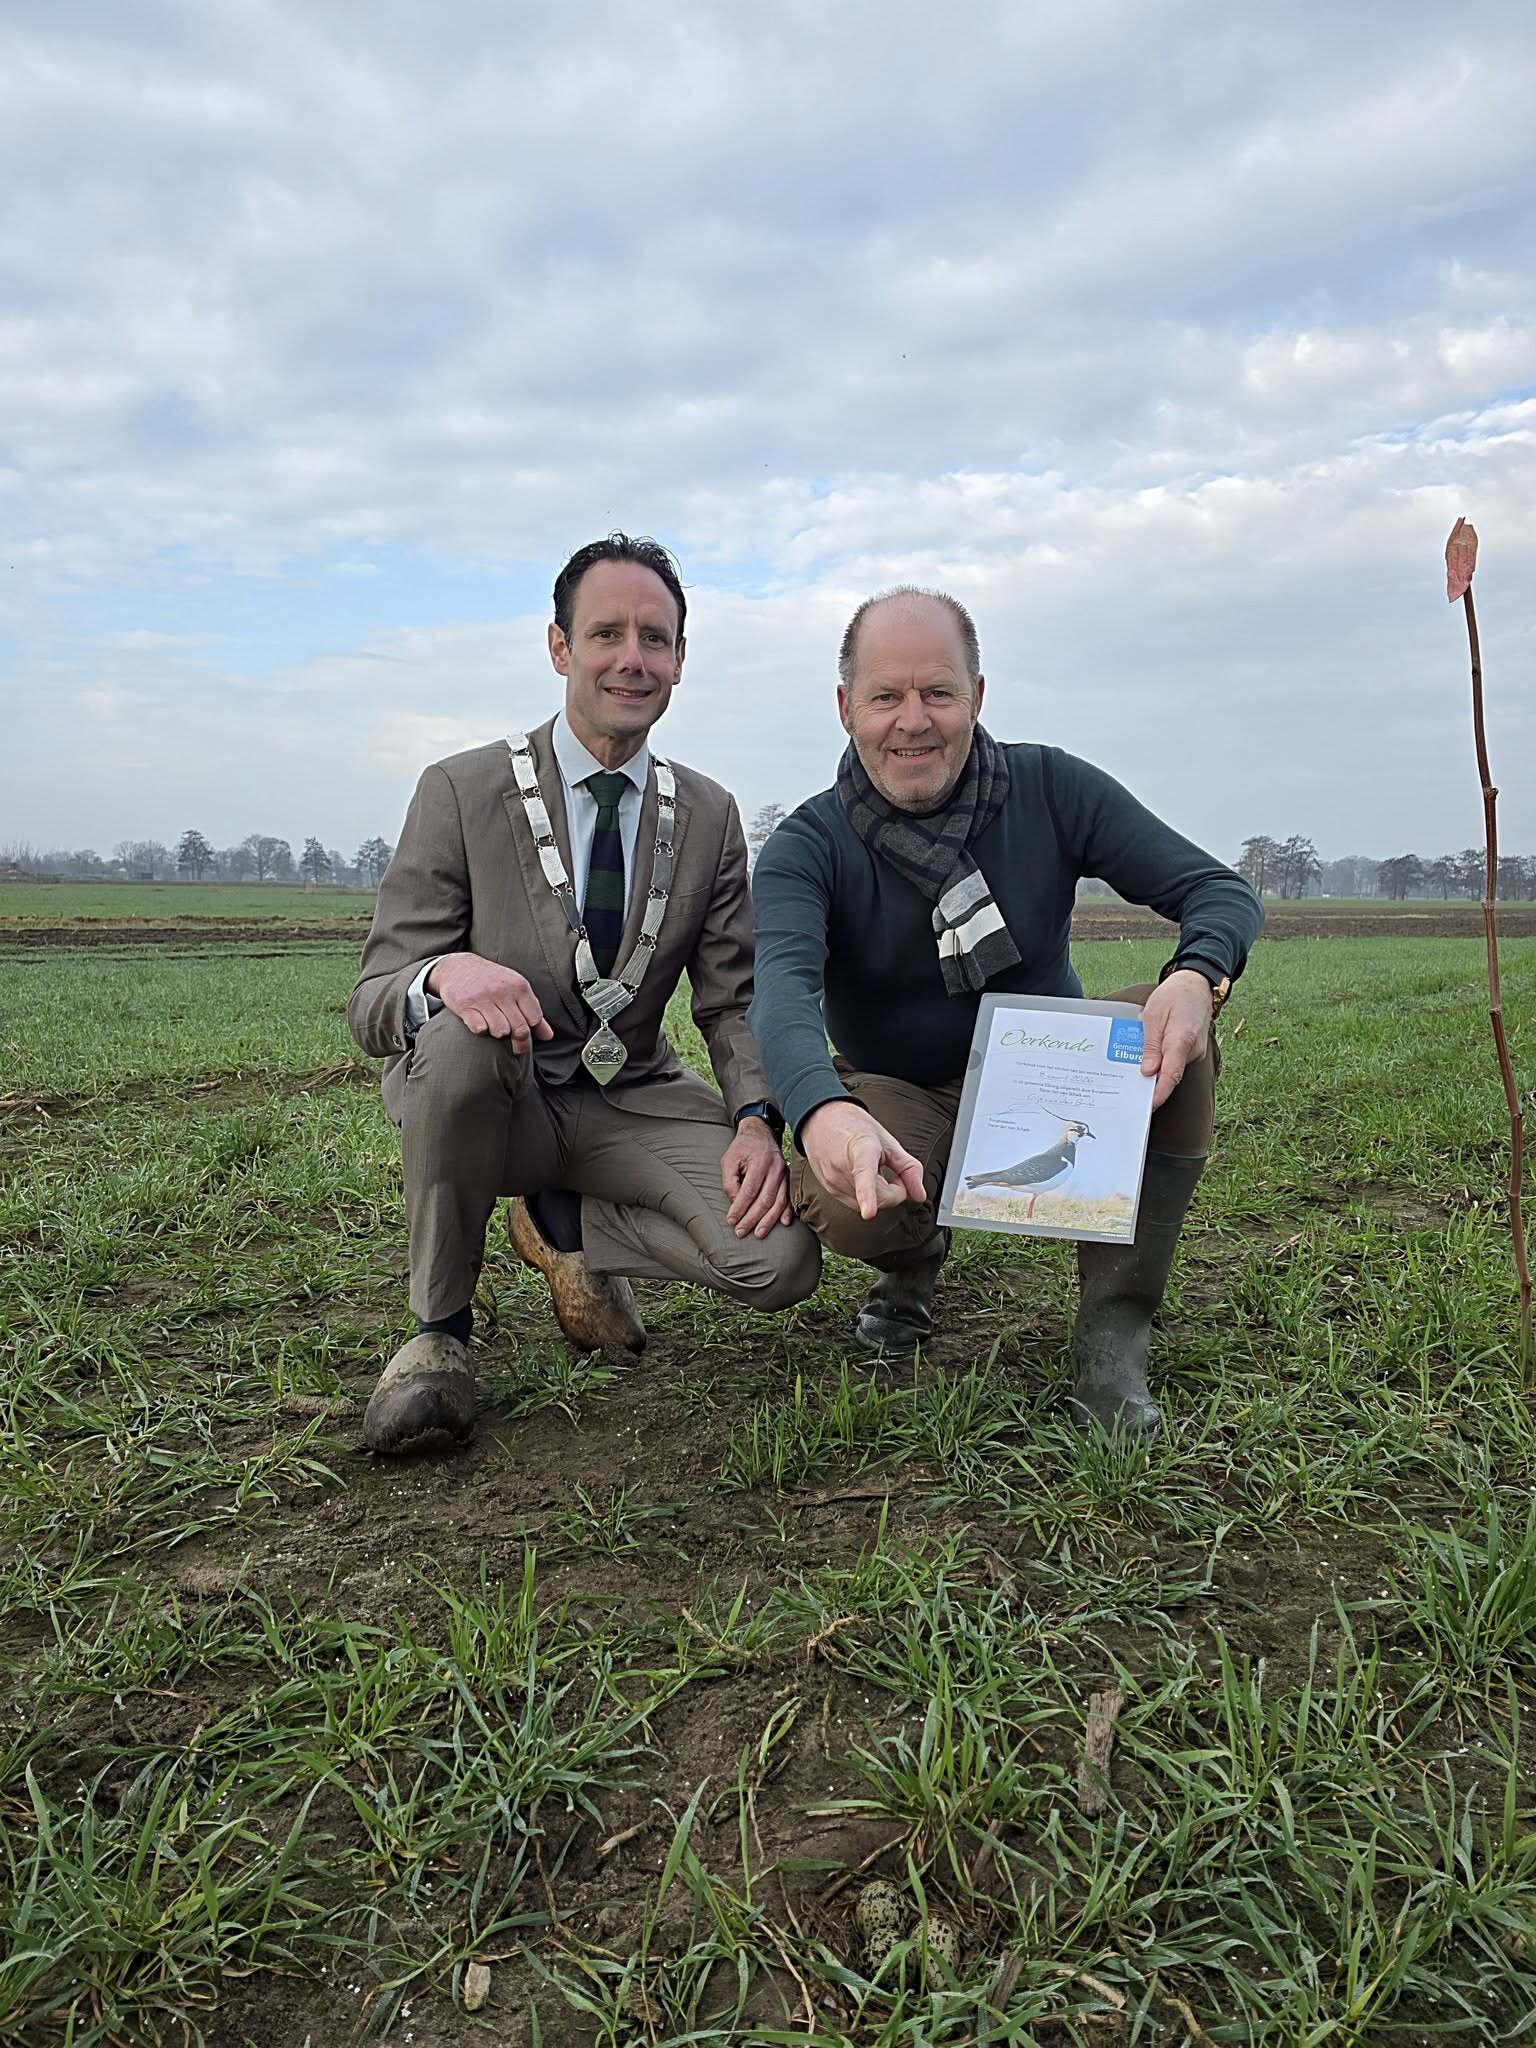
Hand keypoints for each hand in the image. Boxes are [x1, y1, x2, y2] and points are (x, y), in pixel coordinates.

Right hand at [426, 953, 555, 1052]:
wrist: (457, 967)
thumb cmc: (491, 981)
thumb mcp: (515, 989)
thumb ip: (532, 1012)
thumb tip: (548, 1036)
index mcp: (519, 985)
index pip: (534, 1019)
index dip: (530, 1029)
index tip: (522, 1030)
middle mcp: (502, 991)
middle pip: (519, 1029)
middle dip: (517, 1039)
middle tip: (510, 1038)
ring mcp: (483, 998)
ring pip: (500, 1031)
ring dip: (497, 1033)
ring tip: (493, 1024)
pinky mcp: (465, 1006)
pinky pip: (480, 1029)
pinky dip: (480, 1030)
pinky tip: (478, 1021)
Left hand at [721, 1116, 792, 1237]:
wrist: (760, 1133)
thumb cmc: (742, 1147)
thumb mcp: (729, 1160)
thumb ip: (729, 1182)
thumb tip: (735, 1203)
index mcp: (759, 1161)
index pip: (749, 1190)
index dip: (739, 1208)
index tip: (731, 1220)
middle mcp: (775, 1168)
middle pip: (765, 1199)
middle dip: (752, 1218)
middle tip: (741, 1232)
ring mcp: (784, 1173)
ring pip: (779, 1201)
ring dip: (769, 1220)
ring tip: (759, 1233)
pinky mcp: (788, 1177)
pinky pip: (789, 1197)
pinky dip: (787, 1211)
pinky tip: (783, 1223)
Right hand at [800, 1099, 925, 1220]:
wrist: (822, 1120)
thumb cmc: (855, 1128)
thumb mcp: (888, 1142)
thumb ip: (909, 1169)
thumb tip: (919, 1195)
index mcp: (861, 1150)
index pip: (865, 1175)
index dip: (867, 1196)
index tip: (869, 1212)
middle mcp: (842, 1168)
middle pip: (878, 1198)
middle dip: (893, 1192)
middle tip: (893, 1175)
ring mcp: (833, 1180)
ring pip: (866, 1205)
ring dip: (878, 1195)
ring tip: (874, 1172)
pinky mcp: (829, 1189)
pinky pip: (855, 1203)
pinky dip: (865, 1197)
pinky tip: (862, 1178)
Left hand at [1140, 971, 1211, 1111]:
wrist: (1197, 984)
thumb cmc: (1175, 995)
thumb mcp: (1153, 1016)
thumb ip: (1150, 1045)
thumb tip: (1147, 1071)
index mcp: (1182, 1040)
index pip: (1171, 1075)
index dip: (1159, 1093)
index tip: (1148, 1106)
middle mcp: (1193, 1050)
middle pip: (1170, 1075)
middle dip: (1150, 1084)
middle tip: (1127, 1089)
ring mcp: (1195, 1052)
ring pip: (1172, 1069)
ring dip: (1154, 1071)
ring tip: (1132, 1068)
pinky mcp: (1193, 1050)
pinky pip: (1175, 1062)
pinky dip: (1161, 1063)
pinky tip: (1147, 1058)